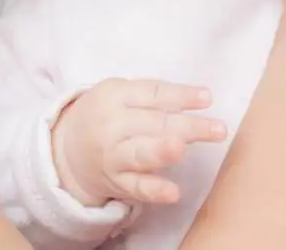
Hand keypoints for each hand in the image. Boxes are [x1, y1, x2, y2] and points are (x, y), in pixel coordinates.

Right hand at [51, 78, 227, 206]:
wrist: (67, 149)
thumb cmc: (106, 115)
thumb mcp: (120, 95)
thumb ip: (153, 97)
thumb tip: (199, 101)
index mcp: (115, 95)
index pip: (152, 93)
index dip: (181, 95)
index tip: (208, 98)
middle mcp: (112, 125)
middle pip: (153, 123)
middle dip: (187, 126)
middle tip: (219, 129)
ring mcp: (113, 155)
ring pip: (140, 153)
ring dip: (161, 151)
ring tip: (182, 149)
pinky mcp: (115, 182)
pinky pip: (136, 187)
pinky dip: (153, 190)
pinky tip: (173, 193)